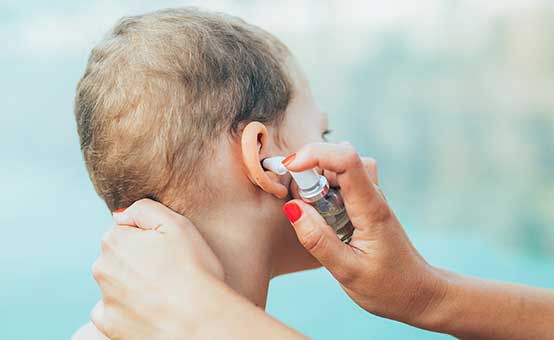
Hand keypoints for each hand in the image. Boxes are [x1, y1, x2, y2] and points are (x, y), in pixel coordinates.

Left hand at [90, 199, 224, 338]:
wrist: (201, 321)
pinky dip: (124, 309)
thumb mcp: (178, 224)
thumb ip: (144, 209)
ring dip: (132, 284)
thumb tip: (120, 215)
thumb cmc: (194, 270)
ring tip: (163, 291)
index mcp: (115, 240)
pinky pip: (110, 311)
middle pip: (119, 257)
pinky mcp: (110, 325)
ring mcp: (105, 299)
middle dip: (138, 261)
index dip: (150, 239)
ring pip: (116, 283)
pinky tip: (147, 308)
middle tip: (169, 271)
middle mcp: (102, 268)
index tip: (169, 251)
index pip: (126, 231)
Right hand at [282, 142, 445, 328]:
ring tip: (311, 210)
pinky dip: (324, 186)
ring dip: (317, 178)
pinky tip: (320, 212)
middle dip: (310, 169)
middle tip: (300, 205)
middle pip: (339, 158)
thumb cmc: (387, 287)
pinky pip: (342, 180)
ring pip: (340, 165)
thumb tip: (293, 207)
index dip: (315, 154)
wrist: (417, 292)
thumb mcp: (348, 272)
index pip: (346, 160)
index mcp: (371, 209)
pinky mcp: (365, 203)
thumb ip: (319, 240)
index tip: (290, 168)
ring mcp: (370, 197)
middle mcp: (372, 195)